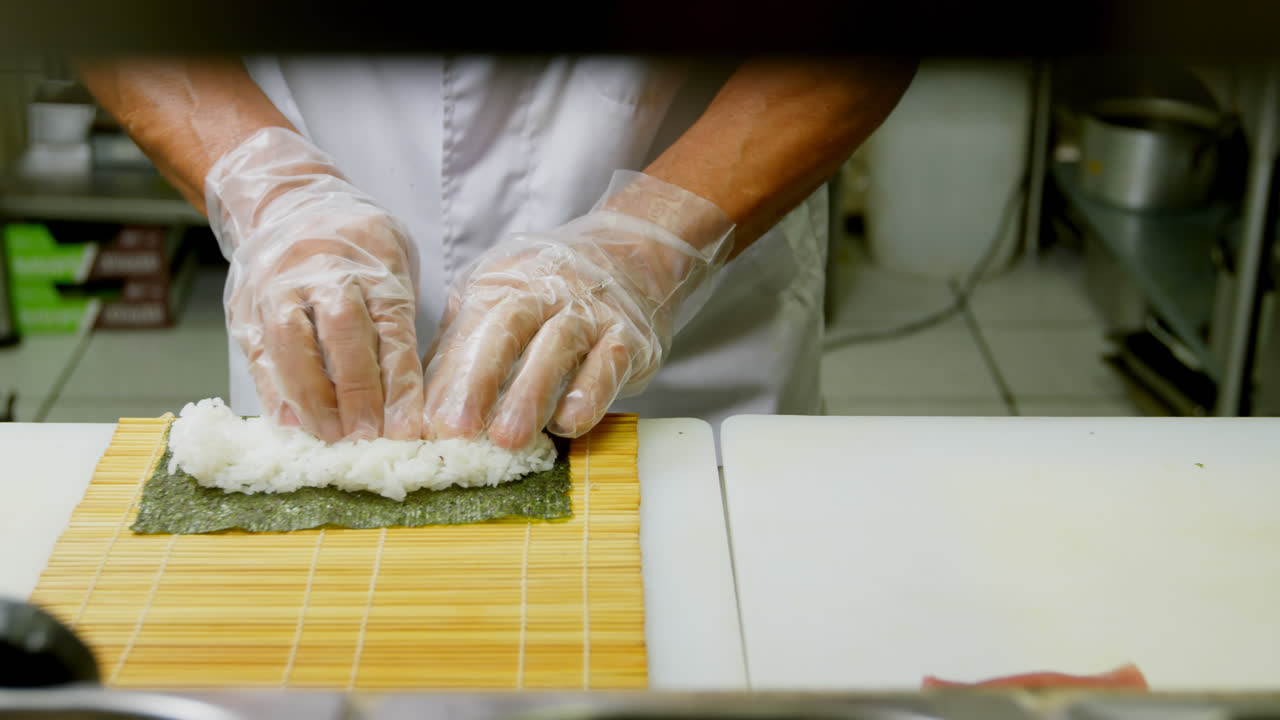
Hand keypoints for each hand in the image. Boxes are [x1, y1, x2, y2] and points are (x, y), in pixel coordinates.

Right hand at [208, 127, 423, 442]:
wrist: (285, 201)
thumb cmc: (355, 244)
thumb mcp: (392, 263)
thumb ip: (396, 320)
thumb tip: (405, 399)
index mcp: (371, 261)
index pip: (391, 328)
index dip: (398, 383)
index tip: (406, 428)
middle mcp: (323, 270)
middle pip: (341, 331)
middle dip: (356, 390)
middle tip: (367, 437)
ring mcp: (278, 286)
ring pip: (292, 342)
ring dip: (311, 397)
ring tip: (330, 437)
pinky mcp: (245, 307)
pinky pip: (258, 353)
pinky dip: (274, 393)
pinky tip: (290, 425)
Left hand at [422, 171, 733, 448]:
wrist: (631, 253)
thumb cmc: (551, 289)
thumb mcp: (499, 296)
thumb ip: (462, 345)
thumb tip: (420, 404)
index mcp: (502, 281)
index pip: (468, 327)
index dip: (446, 376)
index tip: (425, 423)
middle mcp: (545, 288)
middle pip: (507, 326)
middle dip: (478, 380)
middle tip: (456, 430)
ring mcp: (590, 310)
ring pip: (558, 346)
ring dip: (531, 394)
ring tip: (508, 439)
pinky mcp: (629, 336)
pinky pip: (608, 362)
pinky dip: (589, 393)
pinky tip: (569, 423)